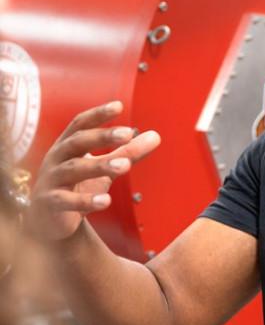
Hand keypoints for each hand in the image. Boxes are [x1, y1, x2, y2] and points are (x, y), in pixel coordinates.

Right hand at [28, 101, 160, 240]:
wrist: (48, 219)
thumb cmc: (79, 186)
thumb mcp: (105, 168)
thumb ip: (127, 152)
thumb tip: (155, 136)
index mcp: (68, 145)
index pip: (80, 124)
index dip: (98, 114)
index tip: (119, 105)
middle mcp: (57, 158)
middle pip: (77, 142)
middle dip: (102, 136)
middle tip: (128, 133)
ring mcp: (51, 180)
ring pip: (74, 169)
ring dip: (100, 166)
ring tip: (126, 166)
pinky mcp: (50, 203)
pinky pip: (67, 200)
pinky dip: (85, 200)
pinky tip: (106, 201)